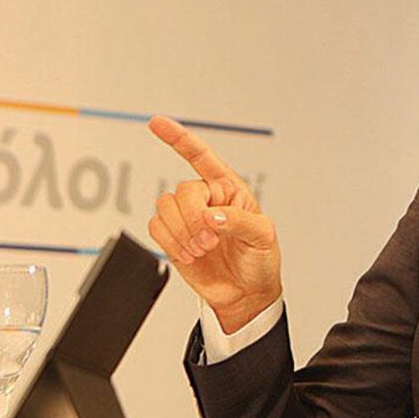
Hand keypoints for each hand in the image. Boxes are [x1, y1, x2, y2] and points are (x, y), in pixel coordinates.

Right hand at [147, 116, 281, 332]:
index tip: (158, 123)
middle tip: (209, 241)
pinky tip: (188, 254)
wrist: (246, 294)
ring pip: (164, 207)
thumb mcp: (262, 237)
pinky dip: (170, 242)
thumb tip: (212, 215)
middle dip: (192, 218)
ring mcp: (188, 218)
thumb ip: (239, 221)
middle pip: (182, 191)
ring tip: (202, 250)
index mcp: (230, 190)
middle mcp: (207, 199)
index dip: (180, 139)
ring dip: (181, 233)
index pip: (203, 158)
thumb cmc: (260, 261)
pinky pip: (155, 227)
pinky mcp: (173, 236)